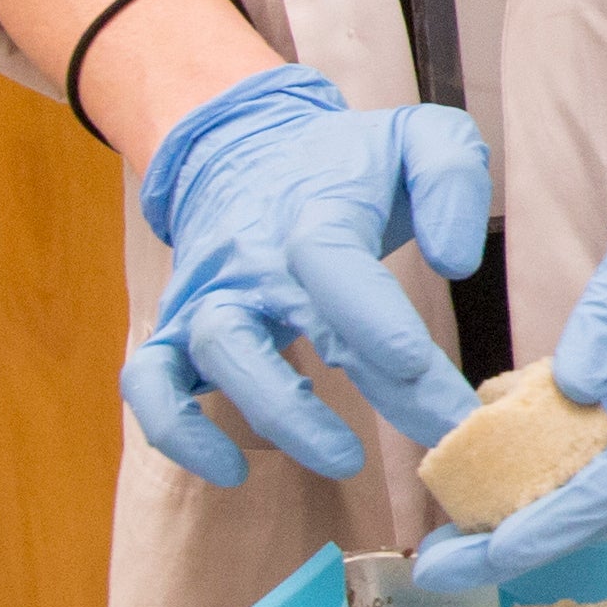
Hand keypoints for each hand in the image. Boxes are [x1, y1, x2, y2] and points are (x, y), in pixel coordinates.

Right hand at [122, 68, 488, 485]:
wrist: (244, 150)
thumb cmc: (350, 163)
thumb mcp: (421, 137)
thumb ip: (452, 178)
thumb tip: (457, 260)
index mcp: (315, 210)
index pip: (335, 262)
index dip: (374, 317)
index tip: (421, 367)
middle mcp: (253, 256)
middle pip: (299, 318)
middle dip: (372, 385)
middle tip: (441, 431)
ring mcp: (206, 295)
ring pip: (219, 352)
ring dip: (278, 411)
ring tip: (344, 457)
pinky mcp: (173, 331)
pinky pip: (149, 384)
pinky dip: (177, 432)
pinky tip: (231, 470)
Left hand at [412, 40, 606, 597]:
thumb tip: (573, 386)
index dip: (556, 519)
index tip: (486, 550)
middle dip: (529, 535)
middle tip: (441, 563)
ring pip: (603, 466)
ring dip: (532, 502)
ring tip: (450, 527)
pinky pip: (601, 424)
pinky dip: (544, 449)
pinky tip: (485, 443)